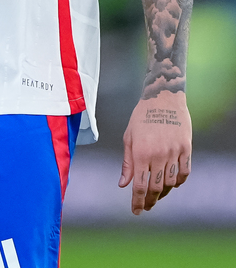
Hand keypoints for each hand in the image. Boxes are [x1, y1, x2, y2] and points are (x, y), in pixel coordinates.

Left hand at [119, 90, 191, 214]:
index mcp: (141, 153)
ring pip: (171, 183)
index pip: (139, 186)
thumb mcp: (129, 137)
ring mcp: (173, 152)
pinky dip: (179, 181)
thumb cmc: (141, 116)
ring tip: (157, 194)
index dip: (137, 202)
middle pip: (156, 188)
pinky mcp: (186, 148)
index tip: (136, 211)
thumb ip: (127, 162)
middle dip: (150, 200)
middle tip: (146, 206)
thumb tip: (123, 185)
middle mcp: (158, 155)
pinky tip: (172, 183)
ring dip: (164, 193)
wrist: (163, 98)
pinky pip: (184, 173)